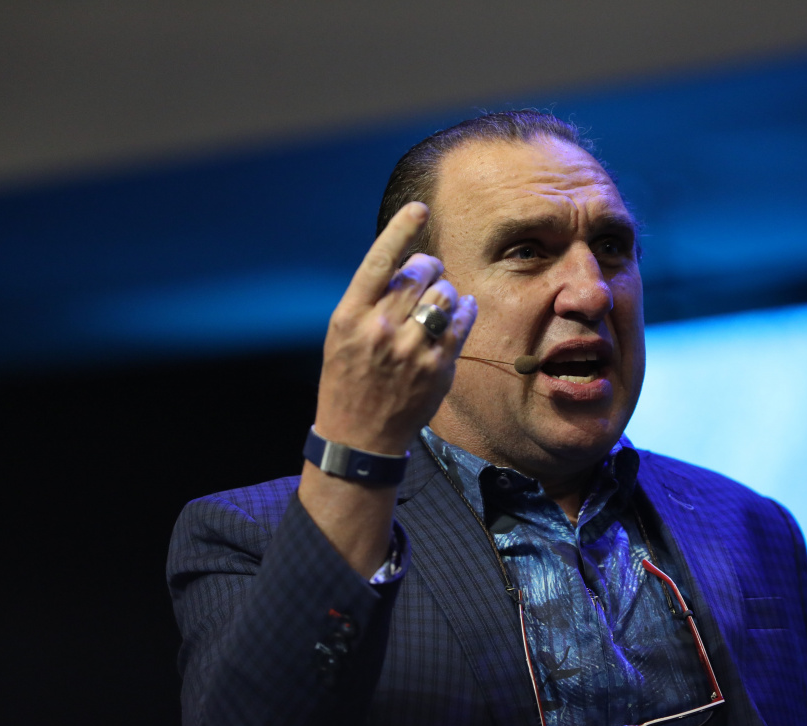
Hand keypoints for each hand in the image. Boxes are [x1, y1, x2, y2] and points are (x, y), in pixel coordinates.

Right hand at [314, 202, 476, 454]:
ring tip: (437, 304)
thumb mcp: (342, 336)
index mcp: (350, 316)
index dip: (400, 231)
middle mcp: (380, 329)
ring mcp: (411, 350)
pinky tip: (458, 312)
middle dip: (428, 267)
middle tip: (427, 275)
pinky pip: (462, 321)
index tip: (418, 208)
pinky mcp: (437, 367)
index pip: (379, 262)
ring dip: (446, 290)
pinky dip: (464, 309)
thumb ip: (370, 301)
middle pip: (419, 273)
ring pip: (444, 294)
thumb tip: (405, 266)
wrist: (358, 437)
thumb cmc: (348, 380)